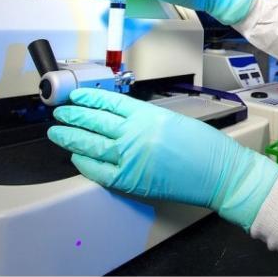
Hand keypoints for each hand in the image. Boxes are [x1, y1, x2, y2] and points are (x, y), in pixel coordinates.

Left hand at [47, 88, 277, 230]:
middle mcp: (135, 133)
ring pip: (90, 144)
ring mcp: (130, 157)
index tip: (76, 96)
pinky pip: (98, 171)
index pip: (109, 102)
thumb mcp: (173, 120)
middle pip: (94, 121)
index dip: (89, 98)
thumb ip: (145, 119)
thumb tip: (121, 120)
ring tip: (57, 132)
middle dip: (73, 115)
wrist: (219, 173)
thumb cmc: (204, 147)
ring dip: (71, 137)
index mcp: (147, 115)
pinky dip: (84, 163)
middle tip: (60, 112)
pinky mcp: (131, 180)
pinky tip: (76, 157)